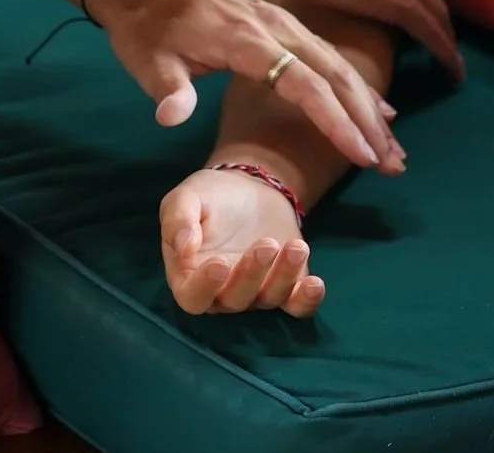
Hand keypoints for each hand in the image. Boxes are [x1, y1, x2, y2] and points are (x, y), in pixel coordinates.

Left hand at [88, 0, 404, 170]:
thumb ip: (168, 89)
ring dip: (369, 106)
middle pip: (335, 74)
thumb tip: (169, 117)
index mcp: (247, 41)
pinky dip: (356, 85)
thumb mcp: (148, 61)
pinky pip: (328, 56)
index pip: (304, 83)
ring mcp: (282, 23)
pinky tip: (378, 107)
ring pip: (338, 64)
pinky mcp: (281, 24)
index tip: (362, 155)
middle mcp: (276, 28)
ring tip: (393, 147)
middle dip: (368, 120)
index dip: (335, 121)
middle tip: (394, 164)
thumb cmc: (145, 28)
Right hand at [161, 169, 323, 317]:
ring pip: (268, 298)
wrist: (248, 188)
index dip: (205, 287)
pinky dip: (307, 300)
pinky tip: (316, 284)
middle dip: (252, 274)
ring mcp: (256, 291)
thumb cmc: (209, 196)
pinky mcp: (286, 285)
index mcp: (190, 276)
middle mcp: (223, 292)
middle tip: (266, 243)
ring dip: (284, 277)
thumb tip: (183, 247)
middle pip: (235, 300)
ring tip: (296, 246)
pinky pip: (296, 305)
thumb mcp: (186, 197)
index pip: (193, 297)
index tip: (219, 263)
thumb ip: (177, 220)